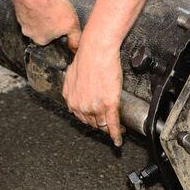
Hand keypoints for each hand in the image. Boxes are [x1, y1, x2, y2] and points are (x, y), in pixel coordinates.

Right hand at [13, 0, 80, 50]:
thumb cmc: (51, 8)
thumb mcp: (72, 25)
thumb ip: (75, 38)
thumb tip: (76, 48)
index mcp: (41, 41)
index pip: (52, 40)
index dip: (59, 32)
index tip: (62, 23)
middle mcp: (29, 34)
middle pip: (42, 30)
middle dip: (50, 23)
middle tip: (57, 13)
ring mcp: (22, 21)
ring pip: (35, 20)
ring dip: (42, 14)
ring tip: (50, 5)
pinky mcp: (18, 8)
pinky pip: (29, 9)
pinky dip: (35, 5)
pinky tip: (41, 0)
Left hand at [61, 0, 155, 146]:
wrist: (96, 50)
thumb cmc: (86, 58)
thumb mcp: (71, 74)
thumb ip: (70, 87)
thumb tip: (73, 93)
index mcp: (71, 100)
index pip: (81, 117)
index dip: (90, 120)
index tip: (96, 121)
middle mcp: (81, 107)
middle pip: (92, 123)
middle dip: (100, 126)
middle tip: (108, 126)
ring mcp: (95, 107)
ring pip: (103, 124)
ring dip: (110, 130)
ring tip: (117, 130)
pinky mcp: (109, 105)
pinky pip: (112, 124)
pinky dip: (116, 134)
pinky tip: (118, 140)